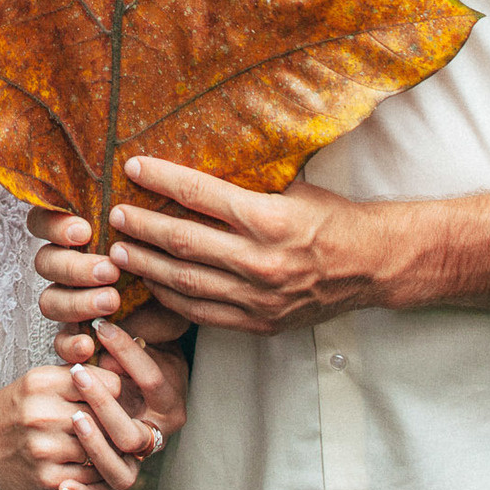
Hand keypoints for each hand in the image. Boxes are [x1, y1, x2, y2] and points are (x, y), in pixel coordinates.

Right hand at [0, 366, 112, 489]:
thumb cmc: (18, 408)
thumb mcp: (41, 381)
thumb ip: (80, 377)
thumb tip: (125, 385)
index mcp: (44, 382)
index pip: (106, 384)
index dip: (116, 394)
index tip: (116, 401)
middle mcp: (42, 413)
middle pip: (105, 419)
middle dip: (115, 424)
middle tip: (122, 427)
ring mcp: (44, 448)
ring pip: (99, 450)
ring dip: (105, 451)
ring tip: (104, 447)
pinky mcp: (46, 479)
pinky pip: (89, 478)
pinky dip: (93, 473)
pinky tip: (86, 465)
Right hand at [31, 209, 192, 349]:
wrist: (190, 305)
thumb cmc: (174, 258)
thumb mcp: (167, 233)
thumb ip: (152, 210)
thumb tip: (153, 173)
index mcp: (81, 234)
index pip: (44, 220)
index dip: (54, 224)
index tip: (84, 230)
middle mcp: (69, 265)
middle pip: (46, 261)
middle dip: (75, 267)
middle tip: (109, 270)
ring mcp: (70, 301)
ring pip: (49, 300)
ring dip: (78, 302)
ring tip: (111, 302)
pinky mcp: (78, 335)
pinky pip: (58, 342)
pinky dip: (70, 343)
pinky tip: (90, 346)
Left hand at [40, 157, 414, 334]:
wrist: (373, 265)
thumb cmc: (333, 219)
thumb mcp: (293, 190)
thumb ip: (245, 187)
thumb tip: (193, 170)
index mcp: (269, 219)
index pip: (199, 194)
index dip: (161, 178)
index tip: (133, 166)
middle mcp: (260, 261)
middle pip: (182, 242)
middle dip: (142, 226)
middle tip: (115, 213)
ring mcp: (258, 297)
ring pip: (185, 283)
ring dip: (147, 266)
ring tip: (121, 251)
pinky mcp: (259, 322)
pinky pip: (202, 314)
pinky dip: (171, 299)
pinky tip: (152, 286)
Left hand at [59, 319, 187, 489]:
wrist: (125, 391)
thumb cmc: (129, 357)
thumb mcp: (133, 344)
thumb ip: (121, 344)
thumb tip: (100, 339)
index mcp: (169, 404)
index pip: (153, 381)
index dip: (128, 353)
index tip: (101, 328)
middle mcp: (156, 435)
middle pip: (130, 433)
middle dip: (102, 404)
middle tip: (77, 375)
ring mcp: (135, 459)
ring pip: (119, 470)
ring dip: (94, 448)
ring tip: (73, 422)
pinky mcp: (114, 477)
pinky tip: (62, 487)